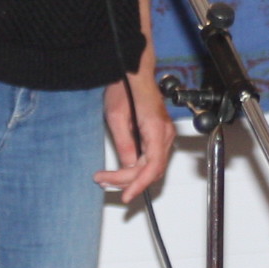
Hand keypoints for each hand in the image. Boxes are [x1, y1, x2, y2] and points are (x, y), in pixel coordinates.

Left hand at [98, 60, 174, 203]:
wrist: (132, 71)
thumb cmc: (124, 86)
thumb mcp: (116, 116)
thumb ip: (124, 144)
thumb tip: (128, 167)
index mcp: (156, 128)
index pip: (152, 167)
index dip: (138, 185)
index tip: (124, 196)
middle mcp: (165, 133)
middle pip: (151, 170)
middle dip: (128, 181)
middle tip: (104, 181)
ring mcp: (164, 134)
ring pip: (152, 167)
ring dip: (131, 176)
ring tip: (107, 178)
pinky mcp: (158, 135)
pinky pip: (151, 159)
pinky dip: (137, 168)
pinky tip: (121, 170)